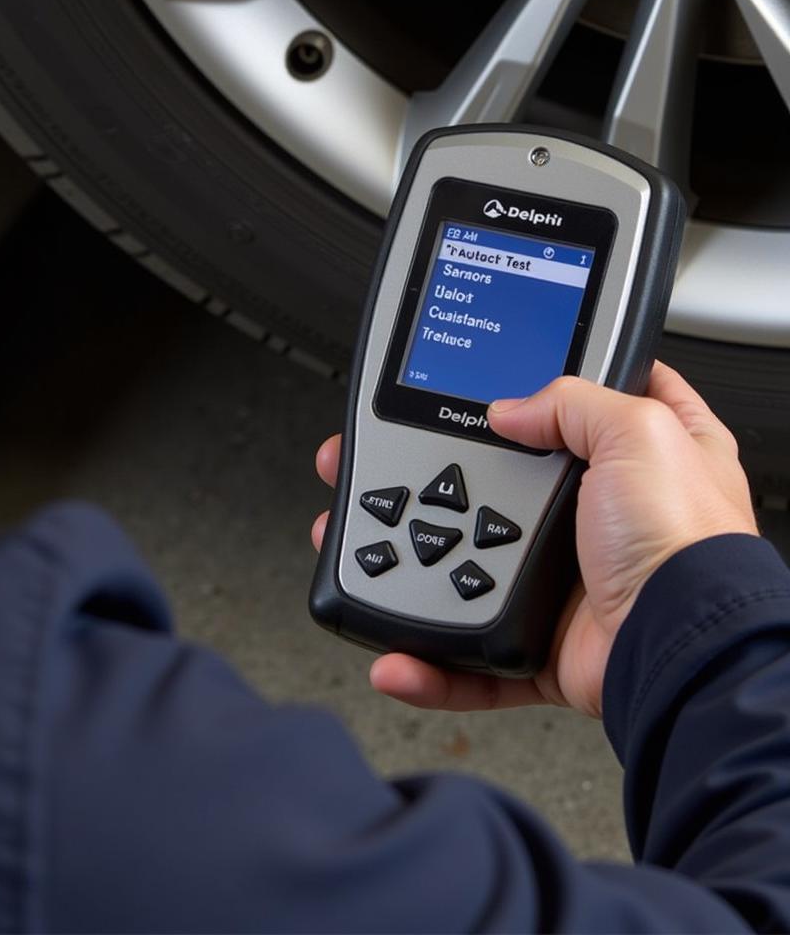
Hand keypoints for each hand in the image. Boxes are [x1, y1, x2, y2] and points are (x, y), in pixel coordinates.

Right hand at [313, 362, 758, 716]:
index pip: (585, 408)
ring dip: (411, 564)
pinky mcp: (539, 639)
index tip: (488, 383)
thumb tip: (508, 410)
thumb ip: (571, 403)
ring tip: (361, 549)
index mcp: (636, 462)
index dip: (538, 391)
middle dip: (436, 481)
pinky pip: (471, 656)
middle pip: (498, 487)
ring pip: (466, 565)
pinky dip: (429, 662)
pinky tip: (397, 654)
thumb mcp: (640, 433)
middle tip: (383, 465)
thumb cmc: (684, 545)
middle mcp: (598, 520)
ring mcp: (563, 580)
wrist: (678, 647)